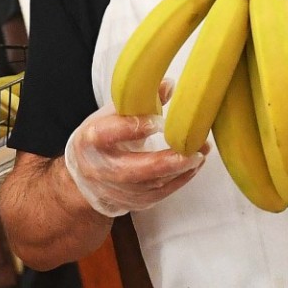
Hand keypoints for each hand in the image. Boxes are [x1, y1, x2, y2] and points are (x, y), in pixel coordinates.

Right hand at [63, 86, 206, 217]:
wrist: (87, 177)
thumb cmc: (102, 139)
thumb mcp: (111, 116)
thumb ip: (139, 102)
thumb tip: (169, 85)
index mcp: (91, 139)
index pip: (108, 134)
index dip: (133, 128)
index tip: (158, 122)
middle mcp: (101, 168)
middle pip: (133, 169)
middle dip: (165, 161)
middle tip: (192, 149)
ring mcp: (118, 190)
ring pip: (152, 185)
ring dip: (180, 169)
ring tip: (200, 153)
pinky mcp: (135, 202)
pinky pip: (161, 194)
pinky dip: (180, 179)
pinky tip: (194, 165)